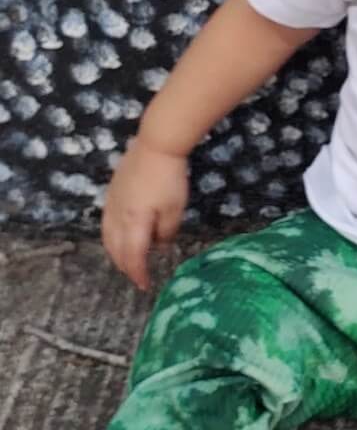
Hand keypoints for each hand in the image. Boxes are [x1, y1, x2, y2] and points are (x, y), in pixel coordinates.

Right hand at [101, 137, 188, 290]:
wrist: (156, 145)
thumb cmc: (170, 178)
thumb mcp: (175, 208)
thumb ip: (167, 231)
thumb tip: (159, 246)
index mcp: (133, 224)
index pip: (132, 257)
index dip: (138, 273)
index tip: (145, 285)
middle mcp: (116, 217)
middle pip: (116, 250)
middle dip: (125, 266)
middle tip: (137, 275)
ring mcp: (111, 204)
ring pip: (107, 237)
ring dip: (116, 253)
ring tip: (126, 261)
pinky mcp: (111, 192)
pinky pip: (106, 223)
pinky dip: (111, 237)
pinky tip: (118, 235)